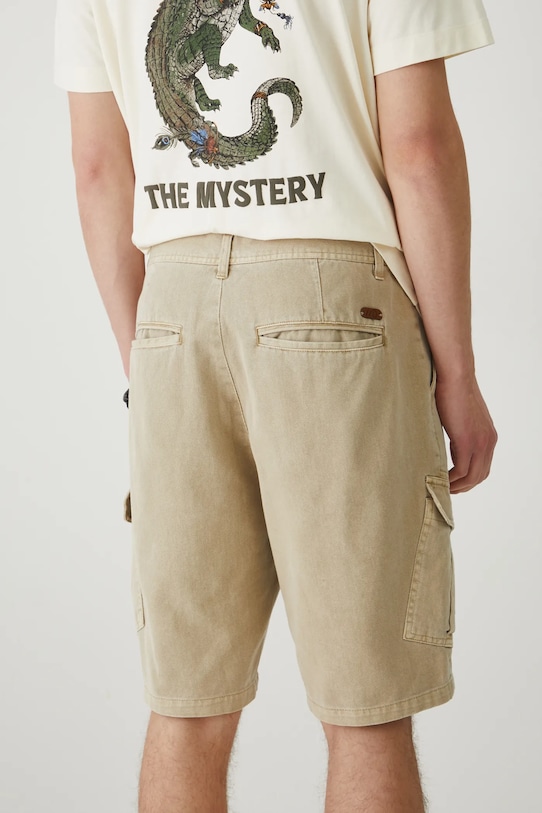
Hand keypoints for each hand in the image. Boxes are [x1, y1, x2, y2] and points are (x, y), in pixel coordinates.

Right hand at [434, 375, 497, 493]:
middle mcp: (489, 441)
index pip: (483, 467)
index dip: (469, 480)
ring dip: (457, 486)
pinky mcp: (468, 442)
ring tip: (442, 488)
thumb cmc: (452, 390)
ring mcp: (480, 442)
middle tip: (446, 490)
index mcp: (489, 436)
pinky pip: (461, 471)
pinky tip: (440, 479)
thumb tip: (447, 442)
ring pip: (472, 477)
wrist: (455, 376)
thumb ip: (459, 432)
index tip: (453, 483)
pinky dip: (451, 479)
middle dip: (463, 487)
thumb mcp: (460, 417)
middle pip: (479, 476)